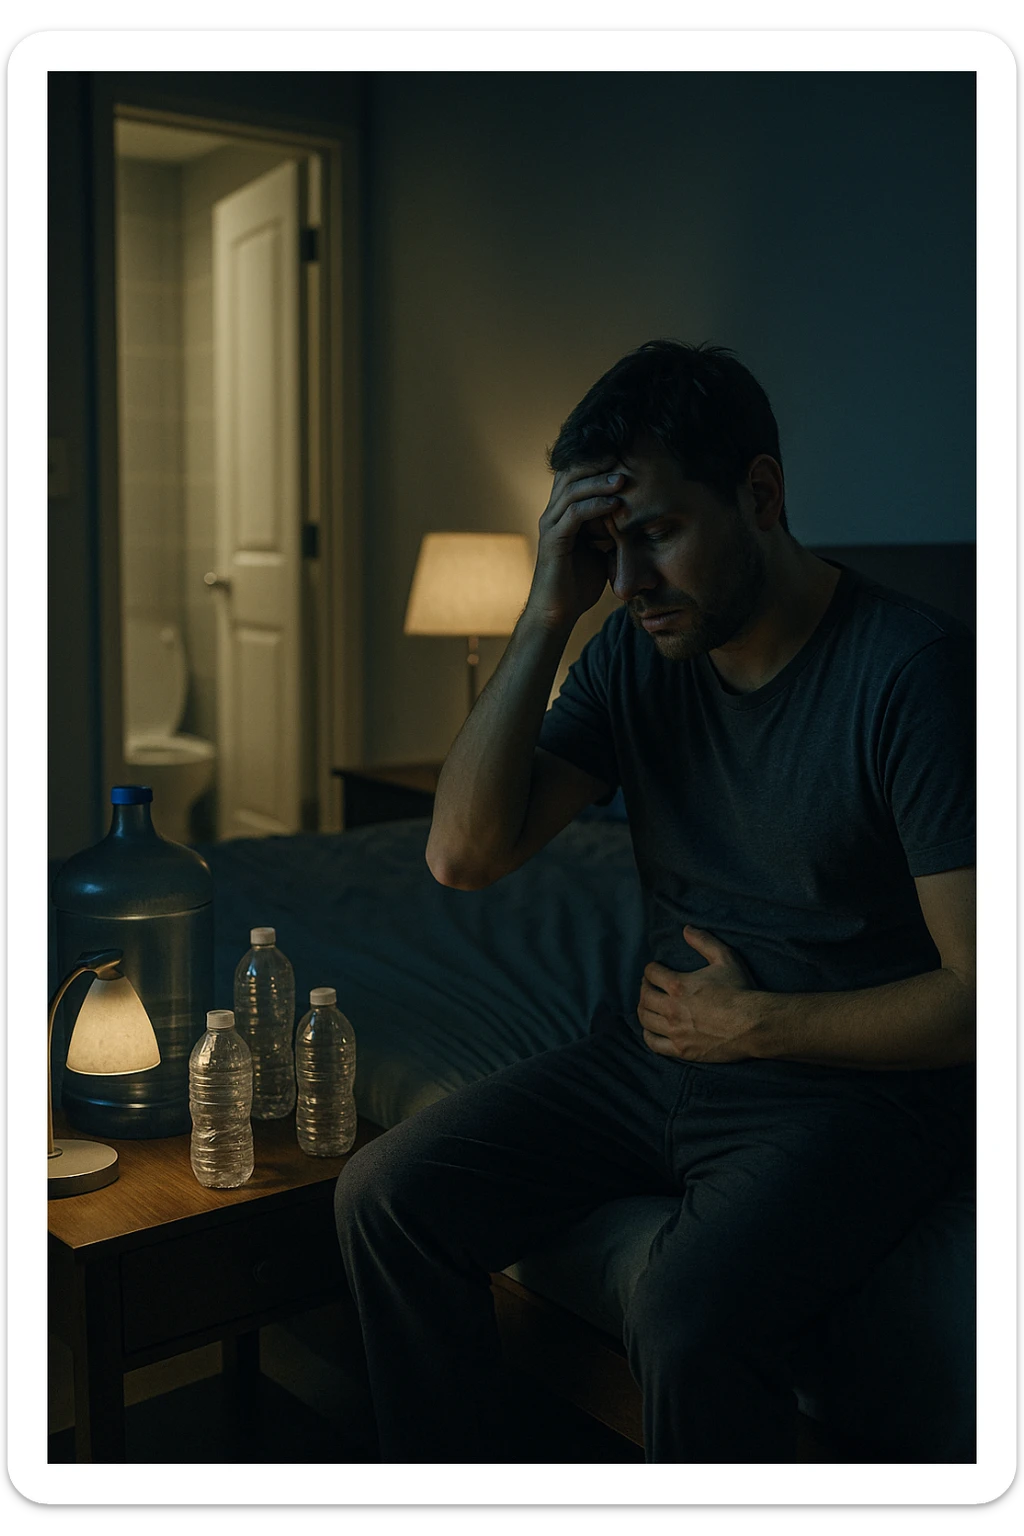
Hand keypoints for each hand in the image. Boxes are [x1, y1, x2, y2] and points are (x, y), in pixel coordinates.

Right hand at [524, 462, 625, 630]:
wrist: (558, 613)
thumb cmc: (579, 584)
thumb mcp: (602, 550)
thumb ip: (612, 530)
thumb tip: (639, 518)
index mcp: (563, 512)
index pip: (576, 474)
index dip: (597, 462)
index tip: (626, 455)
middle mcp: (553, 514)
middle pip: (571, 473)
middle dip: (598, 462)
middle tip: (624, 455)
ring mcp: (551, 525)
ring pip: (572, 490)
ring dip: (599, 482)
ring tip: (623, 479)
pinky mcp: (554, 541)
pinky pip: (574, 515)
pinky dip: (595, 506)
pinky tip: (615, 504)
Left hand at [638, 925, 760, 1062]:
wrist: (754, 1024)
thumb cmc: (741, 990)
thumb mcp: (725, 958)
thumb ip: (704, 941)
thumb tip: (686, 929)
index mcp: (678, 985)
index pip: (651, 973)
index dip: (651, 969)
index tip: (655, 970)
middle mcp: (672, 1008)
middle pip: (644, 996)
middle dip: (644, 988)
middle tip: (650, 986)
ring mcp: (675, 1031)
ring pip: (645, 1019)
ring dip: (644, 1009)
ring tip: (649, 1005)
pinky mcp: (681, 1050)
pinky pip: (653, 1043)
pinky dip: (648, 1035)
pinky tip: (651, 1029)